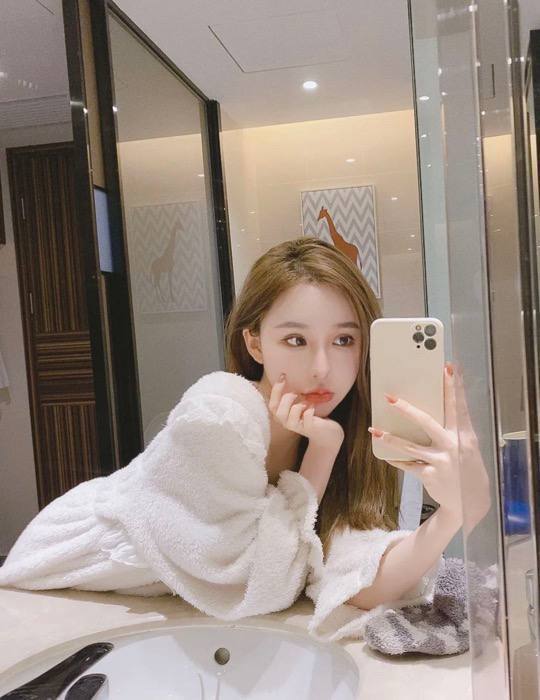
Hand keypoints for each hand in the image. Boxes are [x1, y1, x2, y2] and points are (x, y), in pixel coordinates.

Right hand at [268, 374, 343, 450]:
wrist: (327, 433)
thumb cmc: (312, 416)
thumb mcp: (300, 405)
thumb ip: (292, 396)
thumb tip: (287, 377)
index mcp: (283, 416)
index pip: (272, 404)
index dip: (276, 390)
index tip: (283, 376)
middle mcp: (287, 423)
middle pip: (277, 411)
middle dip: (286, 398)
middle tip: (297, 393)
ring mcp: (298, 427)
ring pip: (291, 413)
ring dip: (300, 404)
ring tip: (307, 402)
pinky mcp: (309, 428)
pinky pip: (307, 416)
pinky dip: (310, 409)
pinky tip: (313, 406)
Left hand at [369, 363, 464, 521]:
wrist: (470, 502)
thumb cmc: (465, 466)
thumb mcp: (466, 445)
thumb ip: (453, 428)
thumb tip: (433, 406)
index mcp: (464, 434)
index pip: (458, 406)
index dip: (455, 386)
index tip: (449, 367)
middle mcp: (453, 445)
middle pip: (427, 422)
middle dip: (407, 409)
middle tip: (389, 397)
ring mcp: (441, 461)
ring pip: (410, 446)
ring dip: (390, 438)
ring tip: (374, 430)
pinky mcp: (429, 475)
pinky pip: (407, 464)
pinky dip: (396, 460)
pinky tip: (384, 455)